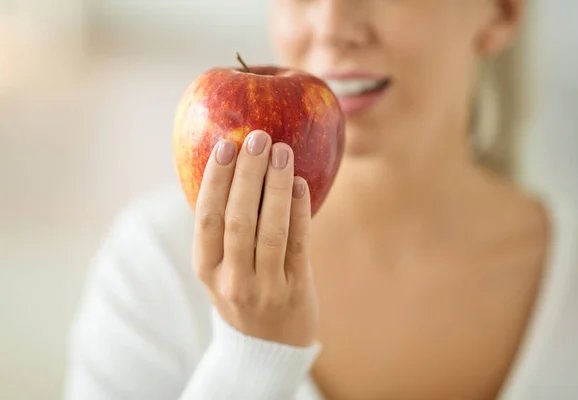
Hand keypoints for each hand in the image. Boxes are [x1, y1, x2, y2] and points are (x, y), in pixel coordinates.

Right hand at [192, 130, 317, 346]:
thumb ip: (222, 228)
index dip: (215, 180)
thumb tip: (234, 166)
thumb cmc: (242, 292)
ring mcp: (265, 288)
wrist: (268, 347)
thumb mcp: (220, 268)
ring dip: (276, 186)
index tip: (225, 145)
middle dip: (248, 175)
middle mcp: (232, 279)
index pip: (206, 218)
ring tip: (282, 151)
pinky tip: (300, 183)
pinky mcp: (295, 289)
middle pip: (238, 219)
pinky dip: (299, 210)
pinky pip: (299, 243)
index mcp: (205, 268)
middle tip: (258, 137)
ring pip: (271, 230)